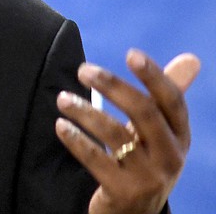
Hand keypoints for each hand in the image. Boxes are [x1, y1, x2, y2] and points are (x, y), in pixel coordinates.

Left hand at [55, 49, 199, 213]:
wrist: (136, 212)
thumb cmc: (146, 159)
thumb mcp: (161, 131)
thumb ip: (168, 95)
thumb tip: (191, 58)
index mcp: (180, 136)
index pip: (172, 101)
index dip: (155, 76)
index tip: (131, 54)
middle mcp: (170, 156)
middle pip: (143, 112)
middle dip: (112, 86)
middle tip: (83, 69)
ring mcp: (148, 176)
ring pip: (115, 135)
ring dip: (85, 112)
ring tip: (62, 98)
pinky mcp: (124, 191)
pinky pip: (96, 160)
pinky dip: (76, 140)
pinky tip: (60, 126)